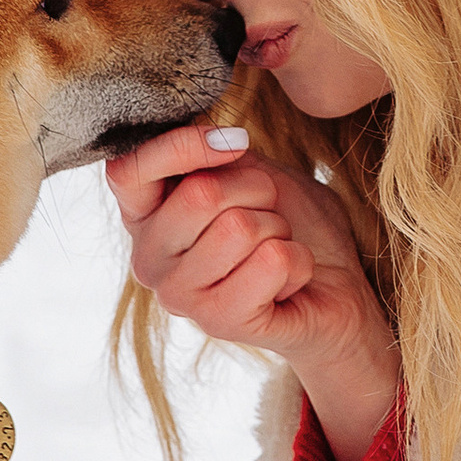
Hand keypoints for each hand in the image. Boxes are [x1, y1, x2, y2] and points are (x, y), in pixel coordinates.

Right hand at [107, 118, 402, 460]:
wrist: (334, 286)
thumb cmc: (288, 221)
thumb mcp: (249, 170)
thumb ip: (216, 153)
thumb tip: (217, 138)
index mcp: (143, 217)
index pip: (126, 171)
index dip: (182, 146)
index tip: (237, 143)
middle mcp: (147, 260)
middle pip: (201, 194)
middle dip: (258, 189)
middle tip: (269, 213)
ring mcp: (179, 297)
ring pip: (240, 227)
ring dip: (279, 228)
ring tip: (276, 248)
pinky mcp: (218, 323)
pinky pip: (272, 261)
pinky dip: (298, 259)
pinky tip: (288, 280)